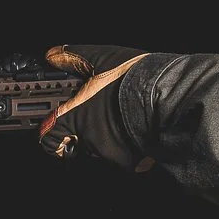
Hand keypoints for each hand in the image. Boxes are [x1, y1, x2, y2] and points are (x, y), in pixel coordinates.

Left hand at [37, 43, 153, 168]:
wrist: (171, 97)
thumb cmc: (136, 78)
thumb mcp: (102, 57)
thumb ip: (73, 57)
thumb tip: (53, 55)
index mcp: (77, 116)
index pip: (47, 137)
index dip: (49, 134)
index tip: (56, 130)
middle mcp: (89, 139)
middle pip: (77, 145)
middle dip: (86, 133)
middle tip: (101, 116)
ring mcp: (109, 153)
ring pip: (101, 151)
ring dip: (108, 138)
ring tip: (125, 118)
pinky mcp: (131, 163)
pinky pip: (124, 158)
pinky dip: (129, 147)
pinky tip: (139, 130)